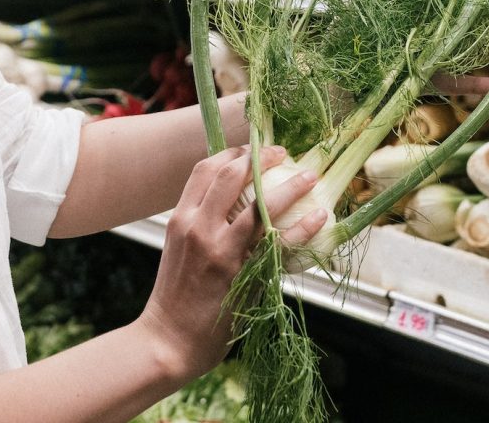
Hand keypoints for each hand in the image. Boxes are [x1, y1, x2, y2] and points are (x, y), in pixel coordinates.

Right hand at [136, 146, 326, 381]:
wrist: (169, 339)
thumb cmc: (177, 297)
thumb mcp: (179, 249)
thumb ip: (200, 224)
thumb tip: (233, 205)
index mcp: (180, 219)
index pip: (204, 170)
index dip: (231, 153)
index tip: (252, 149)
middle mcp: (198, 227)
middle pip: (230, 175)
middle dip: (259, 156)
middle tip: (282, 152)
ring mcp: (221, 250)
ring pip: (260, 204)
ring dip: (290, 185)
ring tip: (310, 177)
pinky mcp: (243, 274)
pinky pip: (280, 242)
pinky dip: (303, 226)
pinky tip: (319, 217)